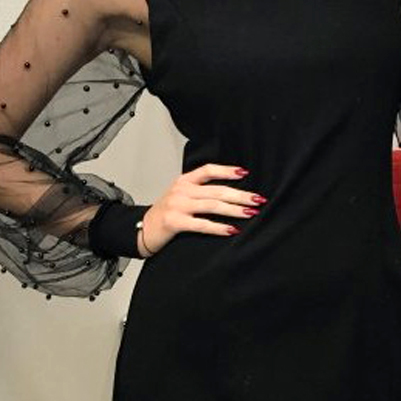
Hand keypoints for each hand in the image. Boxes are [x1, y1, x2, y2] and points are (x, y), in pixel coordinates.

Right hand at [138, 163, 266, 255]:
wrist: (142, 229)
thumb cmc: (166, 214)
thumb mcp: (180, 196)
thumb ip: (199, 191)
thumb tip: (229, 194)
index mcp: (184, 181)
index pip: (208, 170)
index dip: (227, 171)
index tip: (245, 174)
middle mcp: (181, 190)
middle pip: (217, 190)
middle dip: (240, 195)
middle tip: (258, 200)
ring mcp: (178, 206)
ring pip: (213, 206)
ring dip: (235, 210)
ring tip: (250, 213)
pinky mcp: (176, 222)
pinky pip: (202, 224)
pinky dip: (219, 227)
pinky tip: (232, 230)